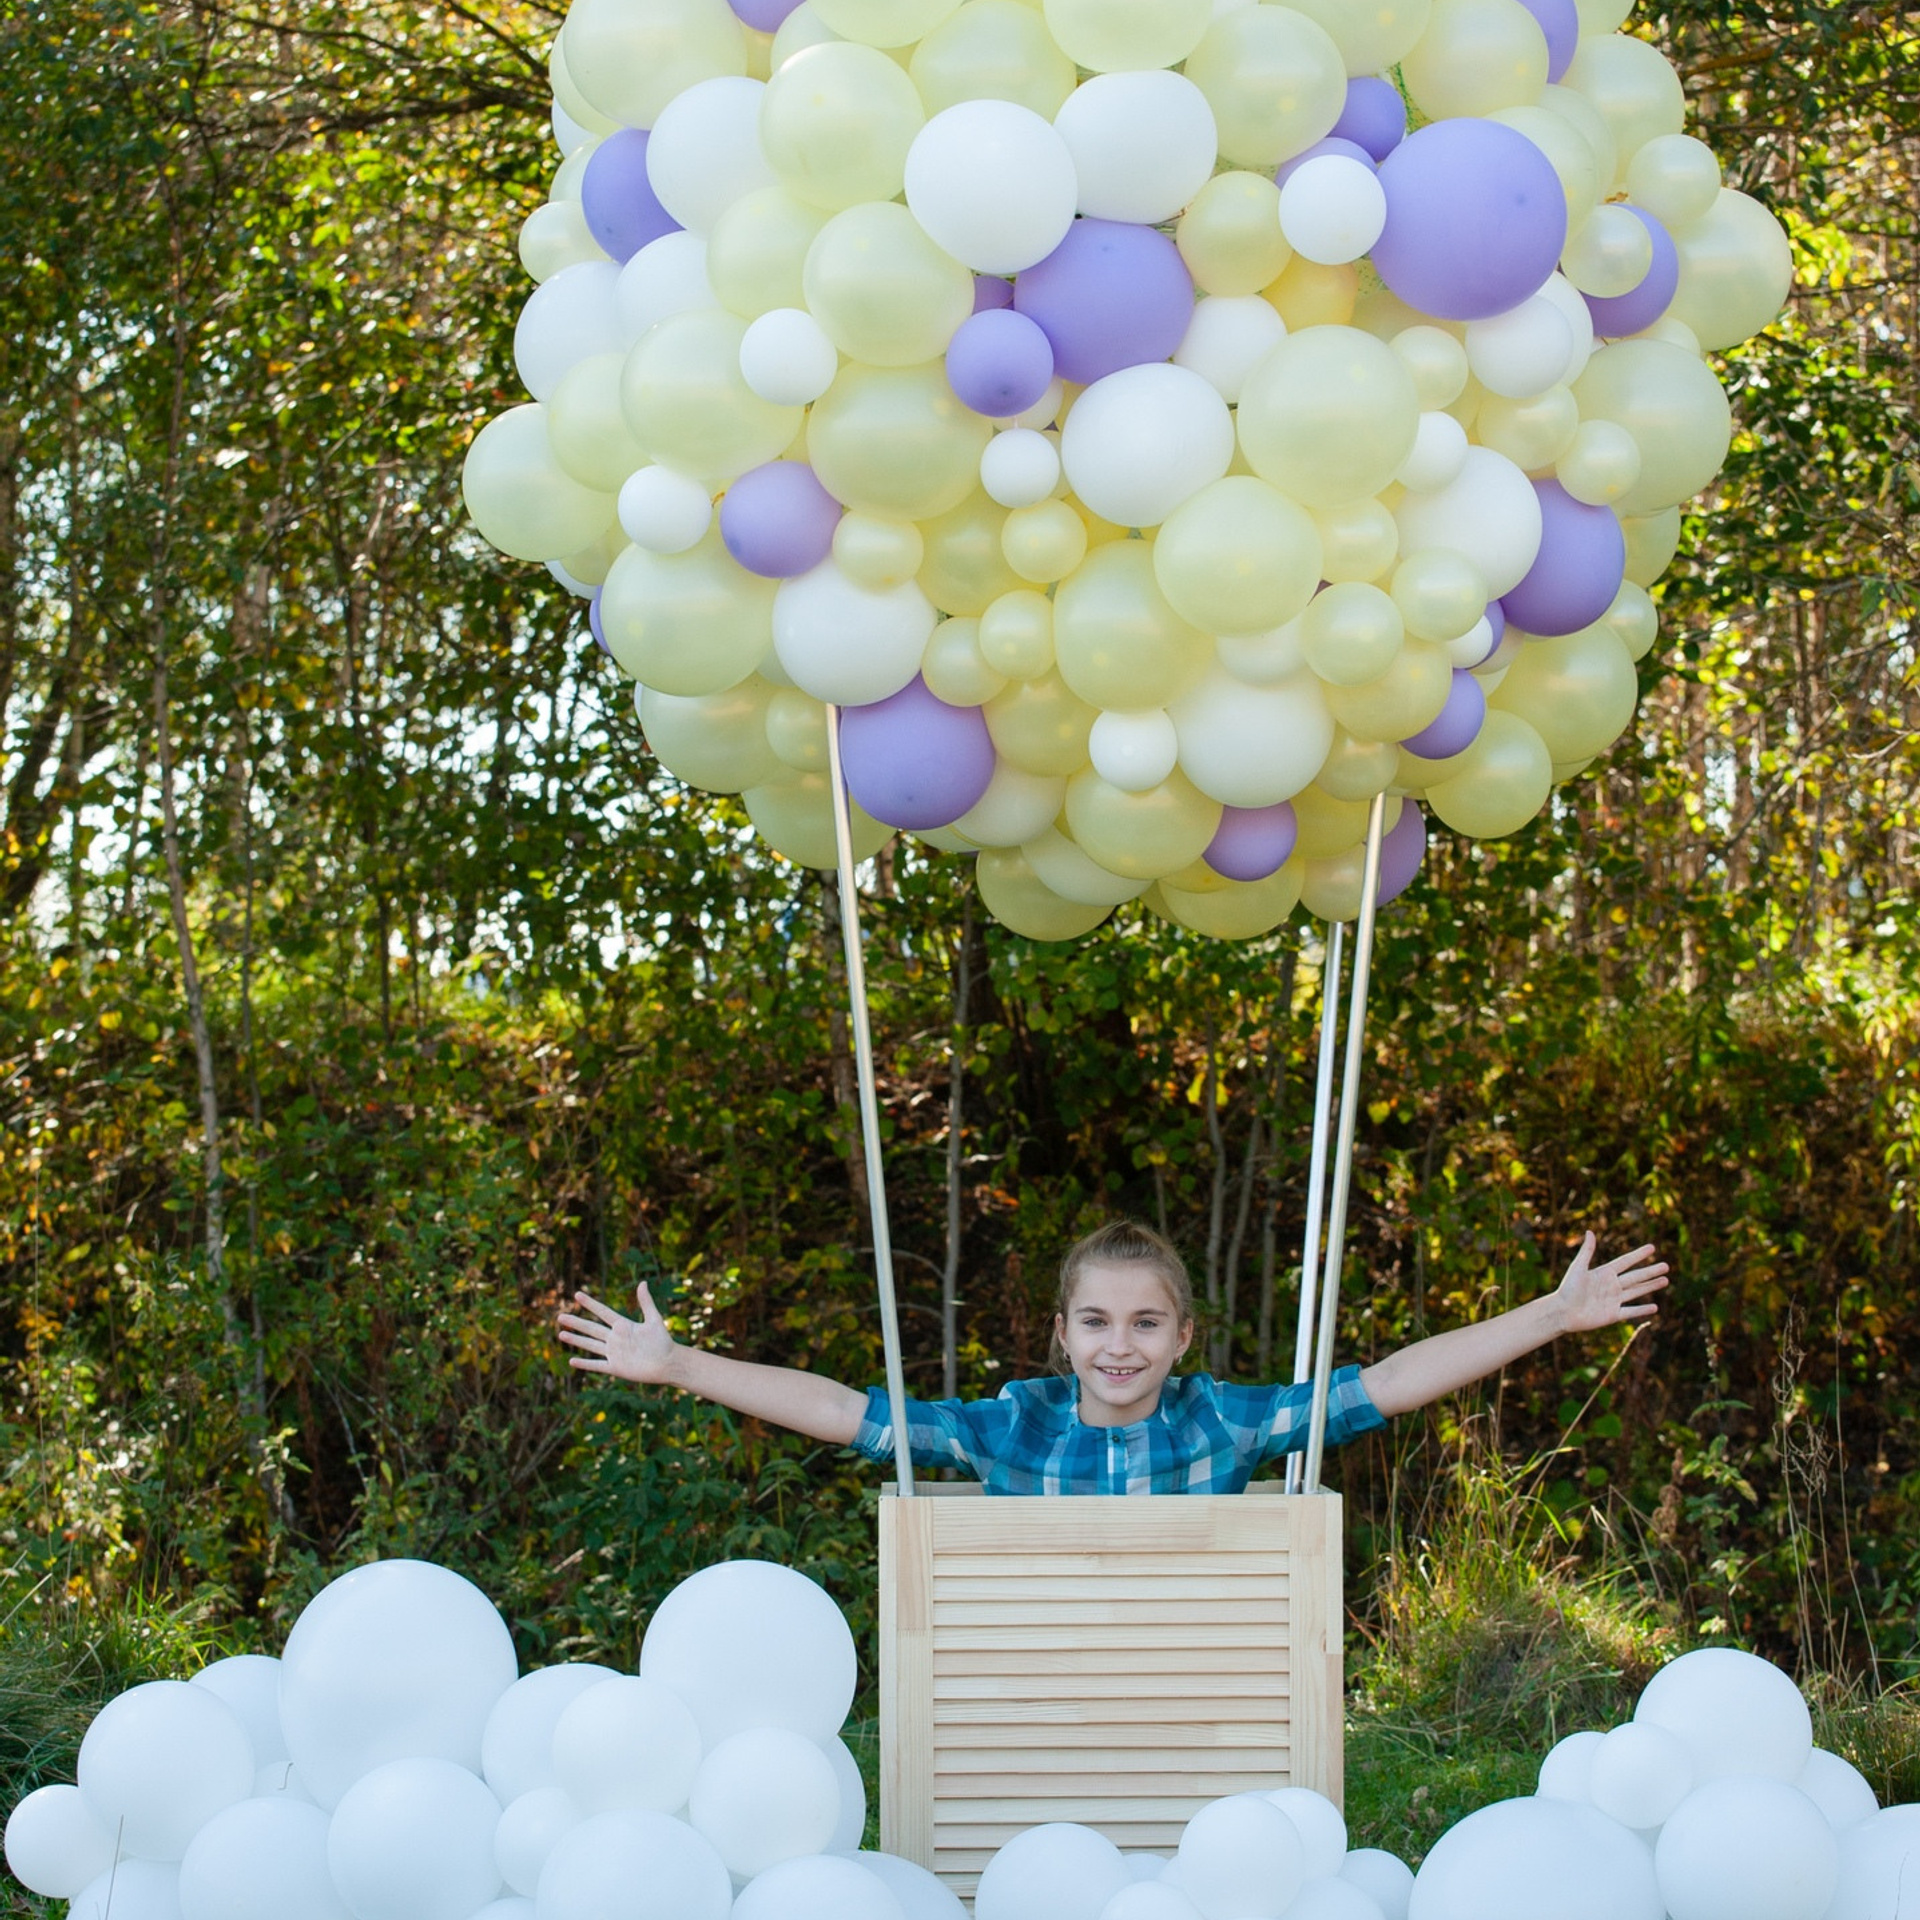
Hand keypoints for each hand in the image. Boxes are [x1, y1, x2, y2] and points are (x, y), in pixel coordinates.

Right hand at [556, 1284, 679, 1384]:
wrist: (668, 1363)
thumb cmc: (663, 1341)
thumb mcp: (654, 1319)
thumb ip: (646, 1302)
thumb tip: (643, 1282)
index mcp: (623, 1325)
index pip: (603, 1312)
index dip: (590, 1303)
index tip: (577, 1294)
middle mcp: (615, 1338)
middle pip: (591, 1328)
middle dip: (576, 1322)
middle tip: (560, 1316)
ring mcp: (614, 1353)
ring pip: (590, 1345)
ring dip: (576, 1340)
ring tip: (561, 1334)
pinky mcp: (615, 1367)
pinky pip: (597, 1365)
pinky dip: (585, 1364)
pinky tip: (572, 1361)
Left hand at [1554, 1233, 1668, 1333]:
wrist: (1561, 1312)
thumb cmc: (1567, 1289)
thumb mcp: (1578, 1268)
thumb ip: (1587, 1251)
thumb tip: (1590, 1231)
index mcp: (1604, 1273)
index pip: (1626, 1261)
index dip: (1639, 1255)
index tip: (1652, 1248)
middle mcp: (1611, 1285)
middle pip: (1636, 1277)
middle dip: (1651, 1271)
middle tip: (1667, 1266)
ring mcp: (1613, 1300)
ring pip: (1636, 1292)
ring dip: (1651, 1286)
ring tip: (1665, 1280)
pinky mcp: (1613, 1315)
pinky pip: (1631, 1311)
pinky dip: (1642, 1309)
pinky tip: (1655, 1307)